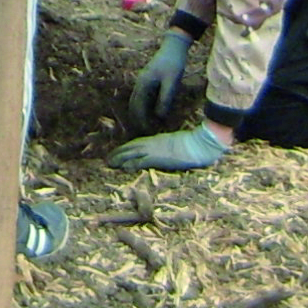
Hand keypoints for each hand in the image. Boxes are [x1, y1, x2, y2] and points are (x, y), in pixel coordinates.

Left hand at [108, 124, 228, 172]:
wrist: (198, 144)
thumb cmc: (193, 144)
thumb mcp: (177, 142)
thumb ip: (168, 146)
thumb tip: (165, 150)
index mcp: (158, 139)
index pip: (138, 142)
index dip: (127, 147)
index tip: (119, 151)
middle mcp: (153, 143)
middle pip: (131, 147)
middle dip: (119, 153)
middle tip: (108, 159)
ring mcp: (155, 150)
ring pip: (132, 153)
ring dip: (120, 158)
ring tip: (110, 163)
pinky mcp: (158, 158)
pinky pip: (141, 161)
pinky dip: (131, 164)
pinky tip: (123, 168)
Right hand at [128, 28, 194, 129]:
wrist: (174, 46)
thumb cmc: (173, 63)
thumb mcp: (171, 82)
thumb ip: (165, 99)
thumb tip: (159, 116)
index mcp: (143, 84)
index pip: (138, 107)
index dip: (141, 120)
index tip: (146, 131)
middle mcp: (140, 83)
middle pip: (133, 104)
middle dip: (136, 118)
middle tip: (143, 131)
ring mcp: (143, 81)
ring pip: (137, 100)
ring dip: (139, 112)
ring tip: (145, 124)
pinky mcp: (149, 79)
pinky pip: (143, 96)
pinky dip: (144, 106)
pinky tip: (151, 111)